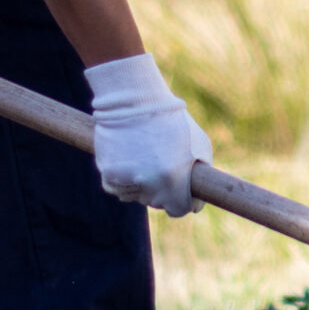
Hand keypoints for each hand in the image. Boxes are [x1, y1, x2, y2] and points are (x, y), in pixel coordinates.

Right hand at [85, 53, 208, 217]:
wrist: (134, 100)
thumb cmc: (172, 120)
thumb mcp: (200, 144)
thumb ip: (200, 174)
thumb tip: (196, 197)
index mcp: (174, 180)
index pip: (179, 209)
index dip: (185, 201)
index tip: (185, 191)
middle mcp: (149, 184)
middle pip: (158, 203)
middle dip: (164, 189)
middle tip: (163, 164)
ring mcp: (126, 181)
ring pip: (137, 197)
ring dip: (142, 185)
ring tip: (145, 157)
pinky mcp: (108, 174)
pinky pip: (117, 188)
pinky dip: (123, 180)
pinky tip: (130, 160)